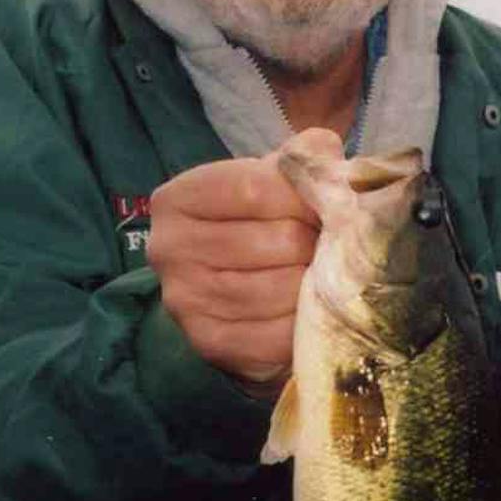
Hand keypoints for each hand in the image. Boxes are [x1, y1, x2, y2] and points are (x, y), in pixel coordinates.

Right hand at [144, 130, 336, 388]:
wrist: (244, 293)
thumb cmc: (264, 224)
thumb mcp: (279, 179)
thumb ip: (306, 157)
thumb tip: (331, 160)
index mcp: (178, 197)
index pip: (256, 187)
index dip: (307, 197)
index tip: (330, 206)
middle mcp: (168, 248)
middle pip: (277, 239)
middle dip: (316, 243)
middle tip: (327, 247)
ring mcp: (185, 300)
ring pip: (282, 287)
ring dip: (316, 284)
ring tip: (322, 276)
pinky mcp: (209, 343)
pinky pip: (278, 333)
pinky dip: (304, 323)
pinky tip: (307, 312)